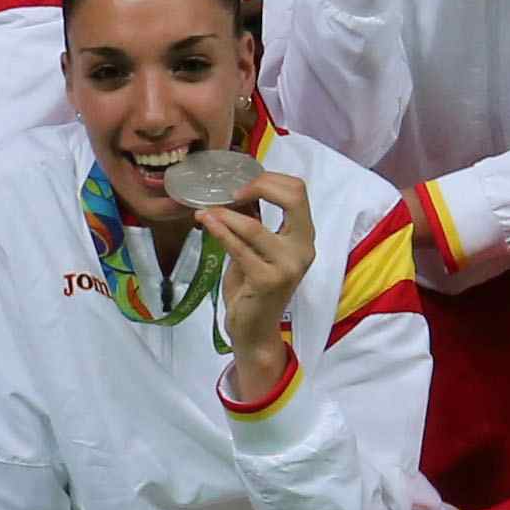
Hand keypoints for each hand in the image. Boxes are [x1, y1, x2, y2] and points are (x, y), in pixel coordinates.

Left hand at [207, 163, 315, 404]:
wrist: (254, 330)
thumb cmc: (253, 288)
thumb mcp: (256, 249)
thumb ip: (253, 222)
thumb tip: (234, 190)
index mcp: (304, 237)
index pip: (298, 192)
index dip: (271, 179)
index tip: (242, 182)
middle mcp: (303, 249)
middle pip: (293, 198)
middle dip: (260, 185)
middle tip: (230, 190)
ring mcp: (288, 266)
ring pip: (255, 226)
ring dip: (225, 214)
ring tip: (205, 210)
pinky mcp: (268, 281)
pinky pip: (239, 248)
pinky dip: (220, 231)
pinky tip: (206, 222)